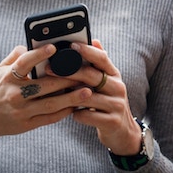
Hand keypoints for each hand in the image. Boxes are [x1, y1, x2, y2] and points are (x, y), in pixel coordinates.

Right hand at [0, 44, 90, 151]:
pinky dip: (64, 112)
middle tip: (85, 72)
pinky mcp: (27, 124)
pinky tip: (76, 106)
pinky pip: (49, 118)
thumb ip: (16, 55)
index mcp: (8, 77)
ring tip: (87, 91)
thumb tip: (33, 43)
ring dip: (71, 98)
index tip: (54, 48)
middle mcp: (14, 94)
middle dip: (66, 79)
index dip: (38, 55)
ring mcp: (21, 111)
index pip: (24, 63)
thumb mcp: (0, 69)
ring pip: (50, 104)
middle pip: (44, 85)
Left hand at [54, 39, 141, 155]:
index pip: (102, 58)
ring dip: (69, 95)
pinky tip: (70, 113)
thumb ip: (98, 65)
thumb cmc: (107, 102)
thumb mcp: (107, 83)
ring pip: (88, 97)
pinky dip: (77, 114)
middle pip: (92, 76)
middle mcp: (118, 88)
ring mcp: (117, 105)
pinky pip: (89, 116)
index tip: (71, 45)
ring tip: (54, 93)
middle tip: (49, 69)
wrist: (122, 131)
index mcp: (115, 75)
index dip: (87, 51)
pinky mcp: (112, 122)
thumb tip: (94, 41)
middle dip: (69, 72)